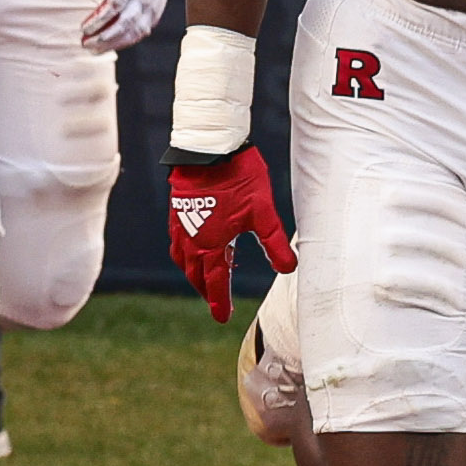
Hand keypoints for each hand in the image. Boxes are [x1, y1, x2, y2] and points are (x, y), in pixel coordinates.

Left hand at [79, 0, 167, 51]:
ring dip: (115, 42)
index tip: (83, 27)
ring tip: (93, 49)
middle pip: (127, 20)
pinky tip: (108, 45)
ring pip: (136, 30)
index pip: (116, 2)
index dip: (99, 18)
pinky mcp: (156, 11)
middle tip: (85, 43)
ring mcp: (155, 3)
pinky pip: (142, 31)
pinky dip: (125, 40)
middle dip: (105, 35)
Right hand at [164, 150, 295, 321]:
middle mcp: (192, 240)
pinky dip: (183, 252)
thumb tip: (289, 269)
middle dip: (206, 290)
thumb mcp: (263, 213)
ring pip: (183, 258)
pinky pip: (176, 240)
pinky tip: (190, 247)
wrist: (211, 148)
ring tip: (201, 279)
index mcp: (211, 245)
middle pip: (196, 274)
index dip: (219, 301)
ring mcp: (181, 224)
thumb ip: (274, 243)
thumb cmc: (239, 178)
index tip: (222, 317)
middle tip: (215, 301)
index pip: (215, 282)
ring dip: (192, 273)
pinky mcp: (177, 208)